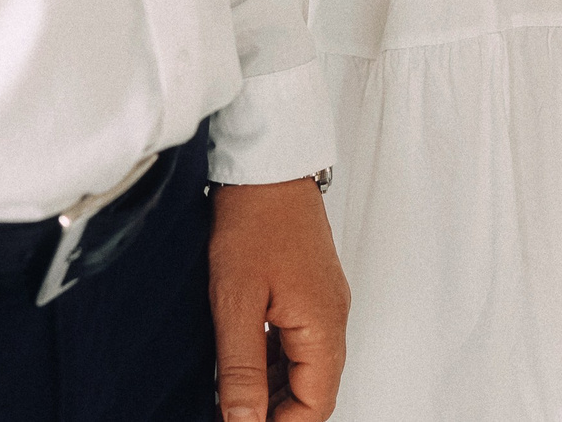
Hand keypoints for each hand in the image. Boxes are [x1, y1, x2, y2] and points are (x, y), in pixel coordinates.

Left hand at [210, 177, 349, 421]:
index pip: (315, 406)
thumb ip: (241, 370)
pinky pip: (299, 341)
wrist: (266, 165)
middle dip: (275, 412)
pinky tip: (240, 361)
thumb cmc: (255, 220)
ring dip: (271, 389)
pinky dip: (272, 361)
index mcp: (324, 327)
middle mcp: (332, 318)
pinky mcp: (310, 290)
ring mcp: (323, 303)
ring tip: (229, 394)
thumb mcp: (237, 302)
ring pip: (305, 368)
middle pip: (313, 391)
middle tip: (231, 415)